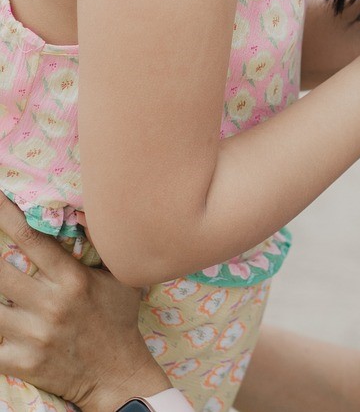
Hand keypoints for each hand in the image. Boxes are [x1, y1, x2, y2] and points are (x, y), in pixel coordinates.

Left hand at [0, 195, 167, 411]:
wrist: (118, 374)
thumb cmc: (119, 319)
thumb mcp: (120, 277)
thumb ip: (102, 247)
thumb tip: (90, 210)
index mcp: (72, 278)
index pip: (30, 238)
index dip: (6, 216)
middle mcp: (51, 304)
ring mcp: (34, 335)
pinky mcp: (23, 362)